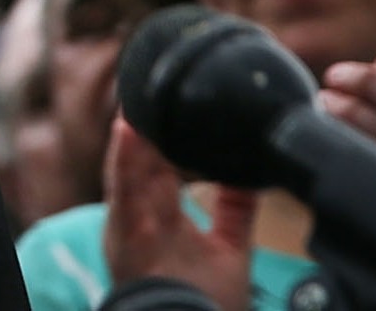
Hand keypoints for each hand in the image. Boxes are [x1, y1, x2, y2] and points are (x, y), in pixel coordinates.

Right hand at [103, 116, 253, 310]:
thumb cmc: (207, 301)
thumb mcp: (229, 249)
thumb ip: (235, 212)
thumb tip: (252, 173)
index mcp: (163, 218)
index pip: (159, 166)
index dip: (160, 135)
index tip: (166, 100)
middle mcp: (143, 217)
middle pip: (141, 163)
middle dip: (141, 127)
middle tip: (148, 86)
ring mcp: (131, 225)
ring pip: (128, 170)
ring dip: (130, 135)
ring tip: (135, 100)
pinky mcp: (125, 235)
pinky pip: (122, 192)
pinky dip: (122, 160)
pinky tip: (126, 131)